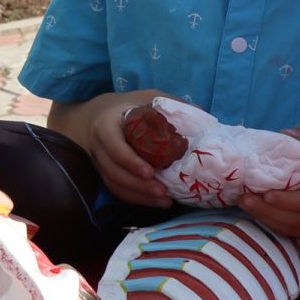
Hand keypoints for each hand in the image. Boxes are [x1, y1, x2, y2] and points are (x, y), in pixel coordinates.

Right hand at [87, 91, 173, 207]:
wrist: (107, 113)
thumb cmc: (133, 105)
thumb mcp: (149, 98)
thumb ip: (171, 105)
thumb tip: (201, 114)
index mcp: (106, 125)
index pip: (114, 146)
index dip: (130, 161)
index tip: (151, 172)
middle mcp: (99, 147)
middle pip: (113, 171)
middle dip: (138, 185)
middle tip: (162, 192)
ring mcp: (101, 163)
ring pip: (115, 185)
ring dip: (139, 196)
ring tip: (164, 201)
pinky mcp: (107, 174)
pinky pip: (118, 191)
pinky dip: (137, 199)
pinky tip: (157, 202)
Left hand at [238, 127, 299, 240]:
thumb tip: (286, 133)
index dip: (290, 201)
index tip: (266, 194)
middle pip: (299, 218)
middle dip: (269, 210)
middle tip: (244, 198)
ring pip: (293, 229)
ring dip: (266, 218)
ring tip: (244, 204)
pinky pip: (292, 233)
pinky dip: (272, 225)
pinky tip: (255, 212)